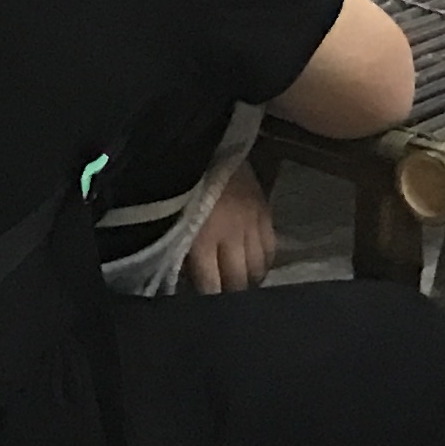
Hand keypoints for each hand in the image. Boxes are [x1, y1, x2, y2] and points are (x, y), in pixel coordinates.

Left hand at [183, 162, 275, 294]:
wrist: (204, 139)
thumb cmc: (179, 180)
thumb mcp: (173, 216)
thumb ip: (178, 246)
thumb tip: (179, 276)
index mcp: (203, 239)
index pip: (212, 285)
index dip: (209, 299)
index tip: (204, 305)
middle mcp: (231, 236)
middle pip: (239, 280)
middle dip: (232, 293)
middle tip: (225, 298)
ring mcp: (252, 223)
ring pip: (258, 267)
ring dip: (250, 279)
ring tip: (242, 284)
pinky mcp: (265, 210)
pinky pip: (271, 247)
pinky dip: (266, 260)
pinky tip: (258, 264)